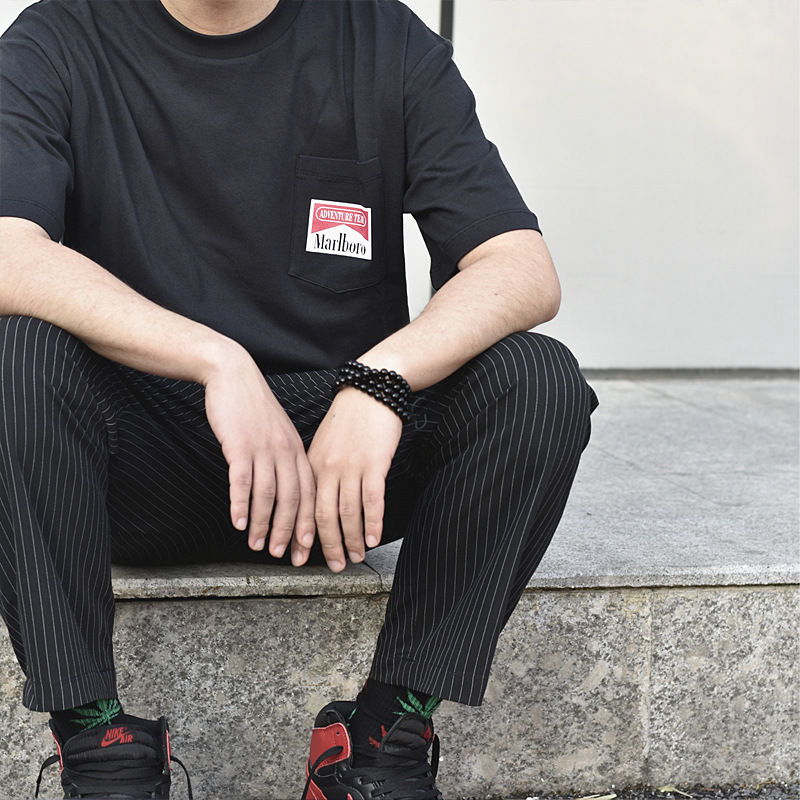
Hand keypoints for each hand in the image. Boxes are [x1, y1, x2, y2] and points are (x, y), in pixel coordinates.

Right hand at [203, 347, 315, 556]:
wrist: (233, 375)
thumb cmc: (253, 408)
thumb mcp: (278, 432)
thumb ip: (284, 459)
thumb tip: (285, 491)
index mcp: (297, 450)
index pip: (309, 493)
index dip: (308, 522)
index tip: (305, 547)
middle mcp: (285, 450)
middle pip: (293, 498)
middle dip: (289, 530)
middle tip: (283, 555)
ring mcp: (263, 447)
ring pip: (268, 494)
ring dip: (263, 523)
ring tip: (258, 545)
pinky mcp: (239, 444)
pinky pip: (242, 480)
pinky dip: (241, 504)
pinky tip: (238, 522)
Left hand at [300, 386, 402, 571]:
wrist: (370, 392)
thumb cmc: (349, 419)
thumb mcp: (324, 444)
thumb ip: (319, 470)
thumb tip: (317, 499)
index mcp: (312, 464)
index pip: (304, 506)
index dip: (302, 535)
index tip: (300, 555)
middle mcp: (328, 468)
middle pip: (323, 515)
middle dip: (326, 545)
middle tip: (333, 566)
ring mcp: (351, 466)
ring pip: (347, 512)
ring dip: (350, 539)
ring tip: (355, 557)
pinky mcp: (374, 463)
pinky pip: (372, 499)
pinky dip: (372, 522)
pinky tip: (373, 538)